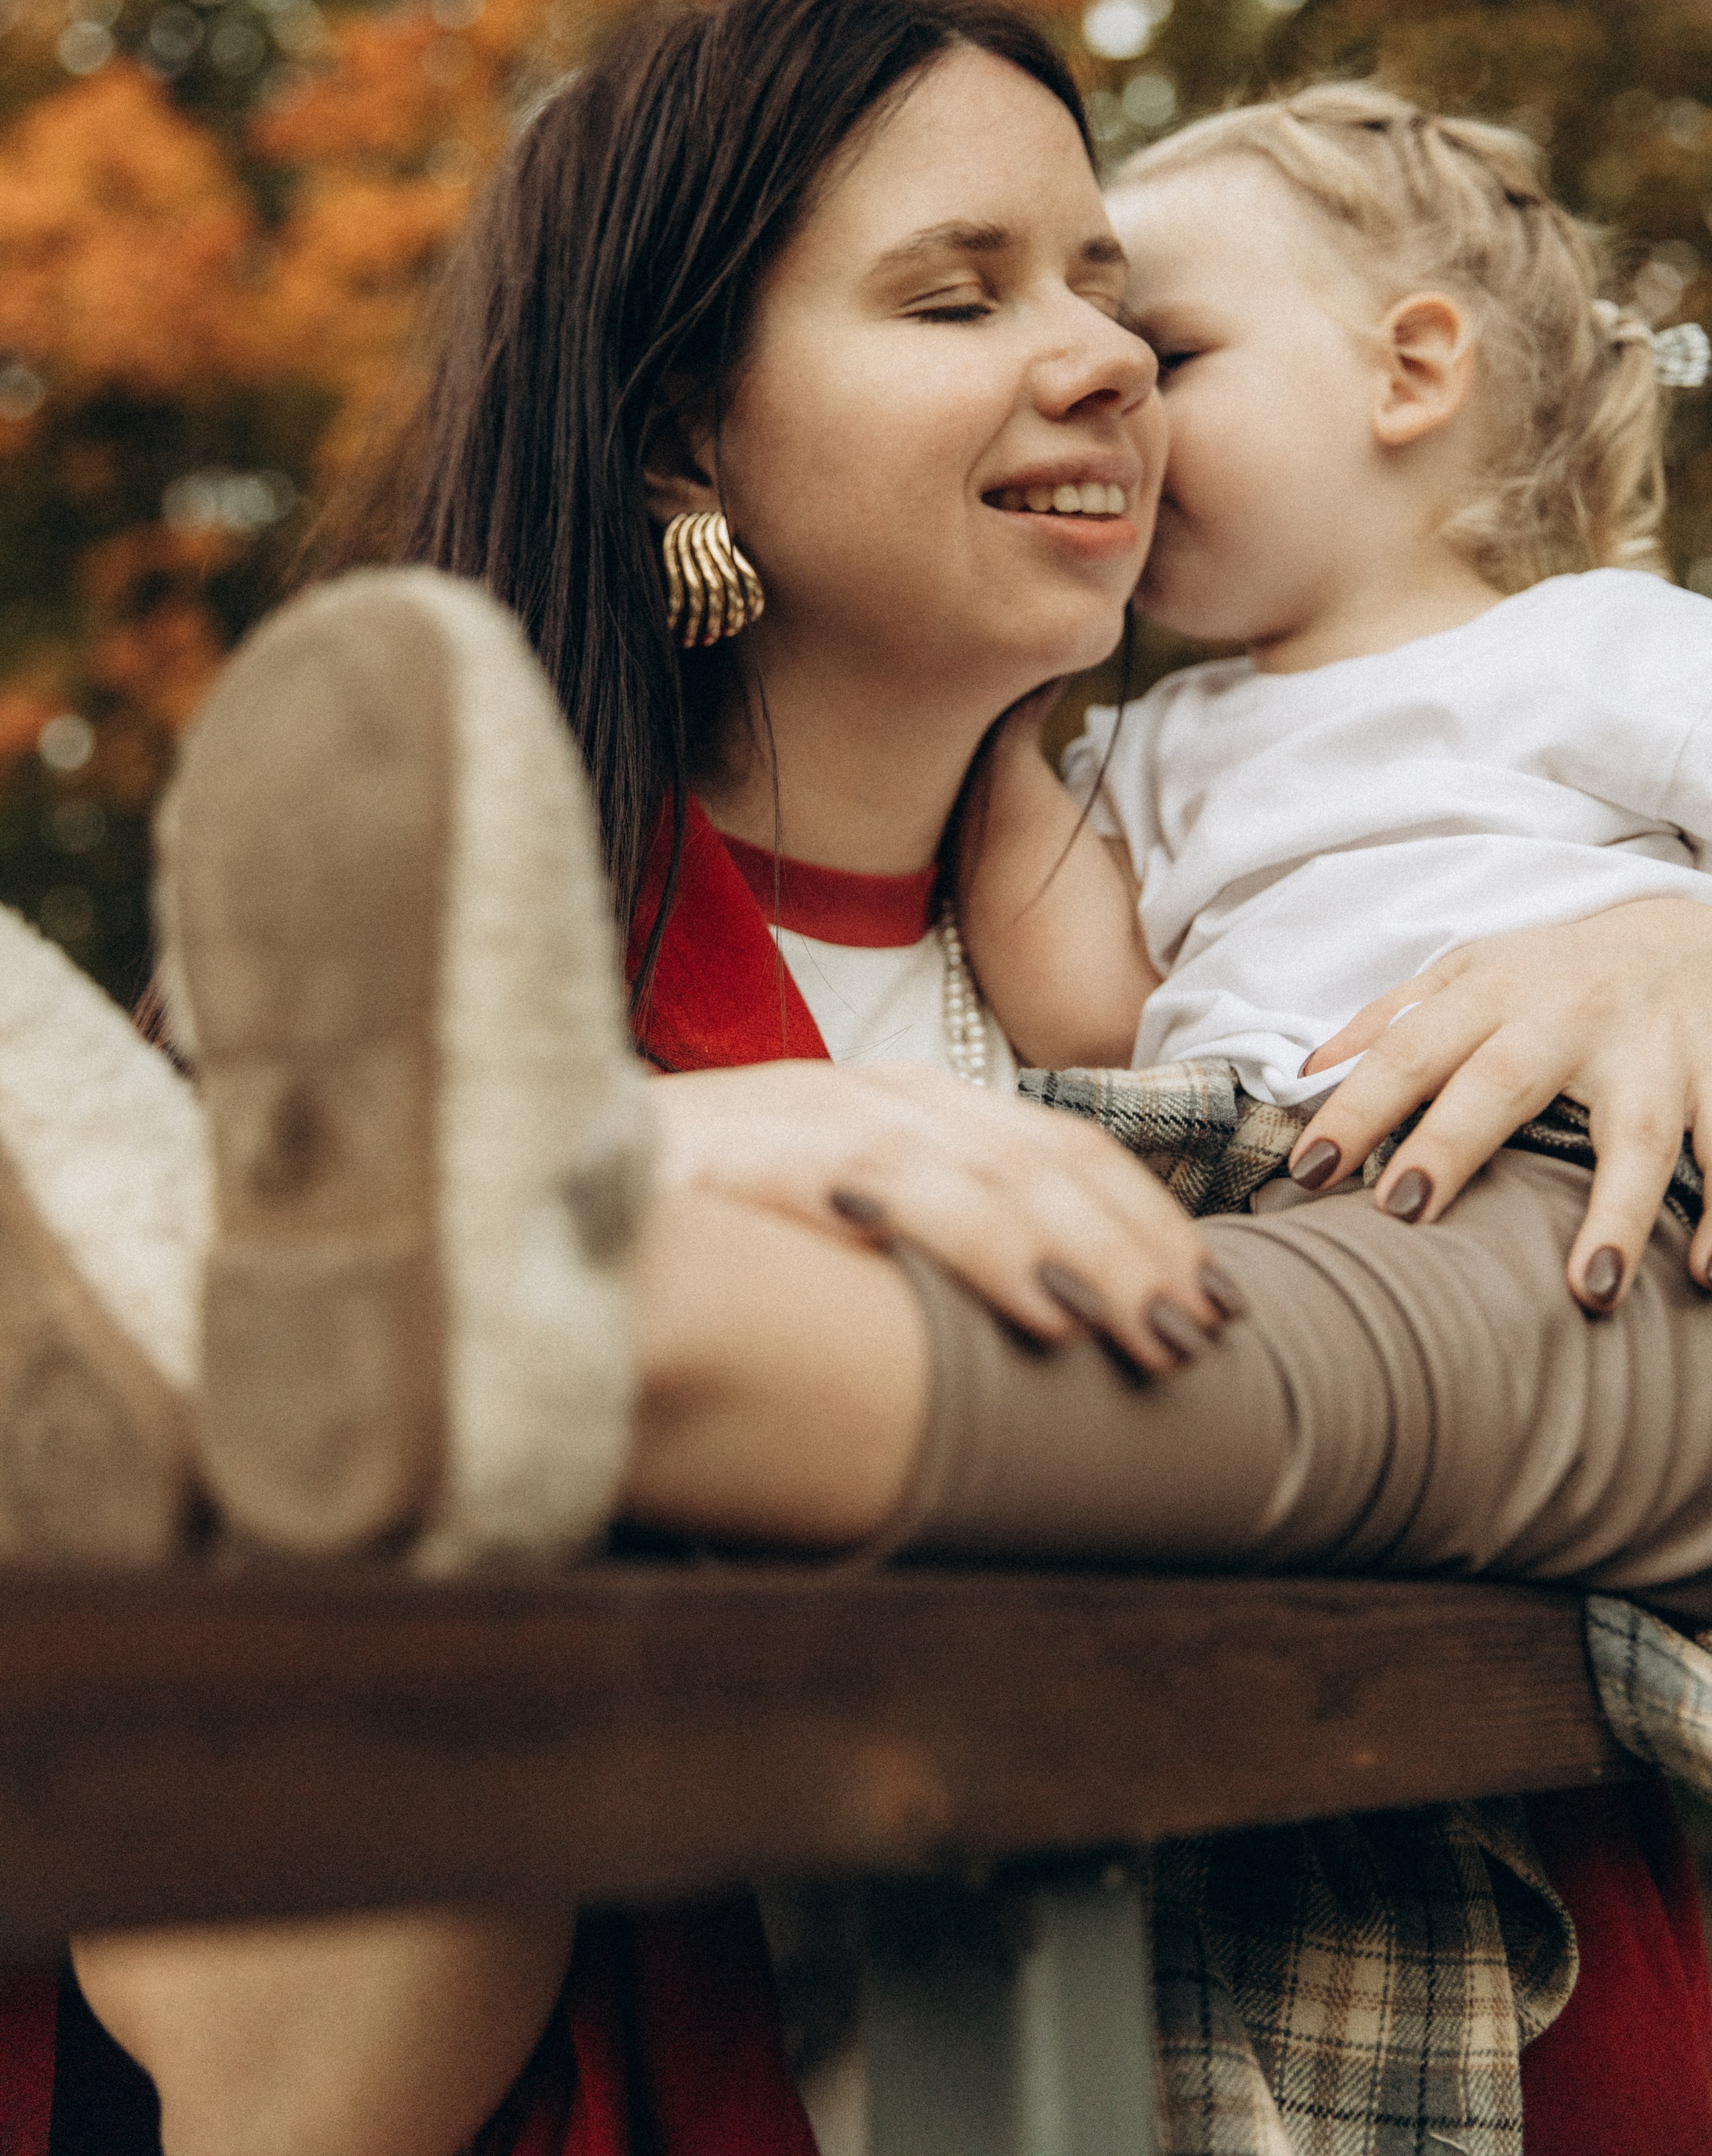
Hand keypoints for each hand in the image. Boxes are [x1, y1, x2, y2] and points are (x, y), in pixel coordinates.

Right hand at [648, 1060, 1236, 1376]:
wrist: (519, 1162)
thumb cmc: (691, 1214)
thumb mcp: (821, 1213)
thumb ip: (914, 1234)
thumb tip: (1041, 1314)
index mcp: (901, 1103)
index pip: (1058, 1149)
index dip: (1146, 1218)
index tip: (1214, 1297)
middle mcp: (871, 1093)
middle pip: (1045, 1160)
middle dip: (1139, 1245)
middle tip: (1205, 1332)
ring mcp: (813, 1114)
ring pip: (990, 1173)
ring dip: (1086, 1255)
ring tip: (1150, 1333)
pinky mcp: (753, 1152)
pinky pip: (890, 1192)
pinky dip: (979, 1245)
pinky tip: (1043, 1309)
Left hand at [1295, 899, 1711, 1311]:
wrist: (1687, 934)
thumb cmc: (1559, 971)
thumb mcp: (1472, 970)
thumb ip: (1392, 1019)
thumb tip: (1307, 1074)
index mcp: (1495, 992)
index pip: (1410, 1050)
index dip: (1357, 1107)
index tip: (1308, 1171)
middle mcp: (1571, 1017)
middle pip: (1504, 1080)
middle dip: (1453, 1143)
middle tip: (1403, 1212)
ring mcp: (1653, 1051)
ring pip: (1639, 1132)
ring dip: (1618, 1211)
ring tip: (1593, 1290)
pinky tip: (1703, 1272)